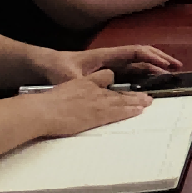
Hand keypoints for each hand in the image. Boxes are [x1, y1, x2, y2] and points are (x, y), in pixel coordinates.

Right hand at [28, 70, 150, 137]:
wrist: (43, 111)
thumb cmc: (48, 103)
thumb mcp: (63, 88)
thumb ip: (74, 89)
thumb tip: (77, 95)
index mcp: (85, 83)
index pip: (105, 77)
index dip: (113, 82)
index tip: (120, 87)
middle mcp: (94, 91)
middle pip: (118, 91)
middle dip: (134, 94)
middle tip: (146, 96)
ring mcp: (97, 103)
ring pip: (122, 100)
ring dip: (136, 101)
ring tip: (148, 102)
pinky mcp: (97, 115)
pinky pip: (118, 112)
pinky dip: (130, 110)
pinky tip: (138, 111)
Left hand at [40, 43, 179, 84]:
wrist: (47, 66)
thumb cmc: (58, 68)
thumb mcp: (68, 76)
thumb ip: (82, 81)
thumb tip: (96, 84)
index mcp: (107, 55)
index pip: (135, 52)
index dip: (151, 56)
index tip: (164, 64)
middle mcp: (112, 58)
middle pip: (142, 55)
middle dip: (160, 59)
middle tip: (176, 66)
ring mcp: (111, 64)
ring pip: (138, 63)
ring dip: (154, 67)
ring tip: (169, 73)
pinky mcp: (107, 73)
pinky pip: (130, 72)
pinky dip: (143, 74)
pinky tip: (150, 82)